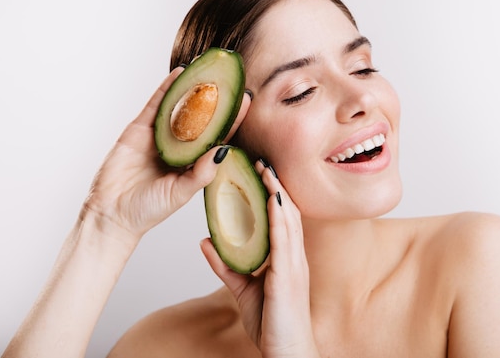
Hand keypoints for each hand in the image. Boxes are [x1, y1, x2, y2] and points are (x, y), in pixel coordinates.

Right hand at [80, 66, 250, 241]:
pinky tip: (180, 73)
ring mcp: (159, 135)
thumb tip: (223, 150)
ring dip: (193, 86)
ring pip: (180, 106)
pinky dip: (167, 88)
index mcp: (194, 161)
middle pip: (202, 117)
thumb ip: (201, 173)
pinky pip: (156, 105)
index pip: (218, 135)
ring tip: (209, 67)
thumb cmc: (148, 209)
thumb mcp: (180, 193)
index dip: (232, 118)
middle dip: (216, 98)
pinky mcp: (139, 129)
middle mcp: (180, 146)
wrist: (112, 213)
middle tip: (231, 75)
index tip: (247, 99)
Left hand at [201, 161, 319, 357]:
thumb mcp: (242, 289)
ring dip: (277, 193)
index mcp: (285, 258)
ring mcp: (293, 265)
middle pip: (287, 212)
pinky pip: (284, 241)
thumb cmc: (272, 323)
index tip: (259, 171)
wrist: (287, 352)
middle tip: (261, 159)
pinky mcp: (288, 276)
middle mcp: (293, 256)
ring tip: (266, 169)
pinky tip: (273, 199)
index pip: (281, 218)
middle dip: (275, 185)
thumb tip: (206, 243)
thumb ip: (226, 265)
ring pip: (288, 220)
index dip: (272, 193)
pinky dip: (279, 217)